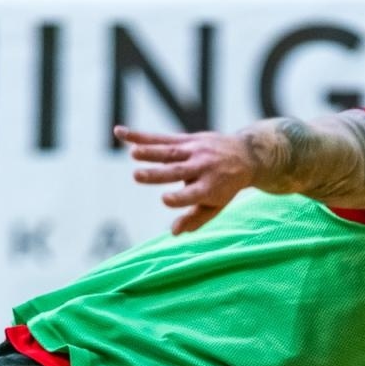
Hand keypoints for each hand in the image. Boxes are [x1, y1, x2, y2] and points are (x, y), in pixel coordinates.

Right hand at [116, 125, 254, 234]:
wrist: (245, 155)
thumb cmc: (226, 187)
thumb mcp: (216, 206)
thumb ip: (195, 219)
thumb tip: (173, 233)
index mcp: (210, 187)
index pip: (193, 194)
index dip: (179, 198)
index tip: (165, 199)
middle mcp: (202, 167)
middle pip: (177, 171)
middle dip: (157, 174)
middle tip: (137, 176)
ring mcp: (194, 151)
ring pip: (169, 152)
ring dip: (150, 152)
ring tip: (132, 154)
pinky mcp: (186, 139)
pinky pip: (160, 138)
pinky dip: (139, 136)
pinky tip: (119, 133)